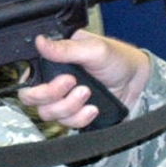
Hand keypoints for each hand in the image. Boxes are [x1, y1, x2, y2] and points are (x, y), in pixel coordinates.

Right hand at [19, 30, 151, 127]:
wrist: (137, 81)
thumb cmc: (117, 59)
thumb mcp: (93, 48)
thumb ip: (65, 48)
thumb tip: (40, 42)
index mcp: (53, 61)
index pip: (29, 77)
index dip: (37, 84)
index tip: (64, 78)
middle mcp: (54, 81)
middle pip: (33, 99)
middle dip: (52, 96)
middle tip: (73, 84)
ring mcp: (63, 99)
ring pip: (49, 113)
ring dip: (69, 106)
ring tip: (88, 93)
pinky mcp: (74, 114)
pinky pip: (66, 124)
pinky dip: (80, 118)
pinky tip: (92, 109)